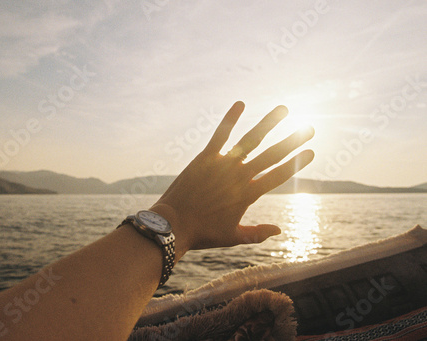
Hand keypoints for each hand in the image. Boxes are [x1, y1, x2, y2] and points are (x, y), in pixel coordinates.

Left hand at [151, 101, 314, 254]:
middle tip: (309, 129)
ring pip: (251, 140)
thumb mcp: (233, 237)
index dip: (297, 163)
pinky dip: (230, 119)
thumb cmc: (203, 233)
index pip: (279, 175)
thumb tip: (279, 230)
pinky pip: (219, 135)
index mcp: (248, 195)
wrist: (174, 225)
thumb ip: (257, 233)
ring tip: (283, 110)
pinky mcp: (205, 158)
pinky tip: (240, 104)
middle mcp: (239, 176)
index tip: (312, 152)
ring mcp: (222, 164)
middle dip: (293, 141)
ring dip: (269, 123)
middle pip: (272, 155)